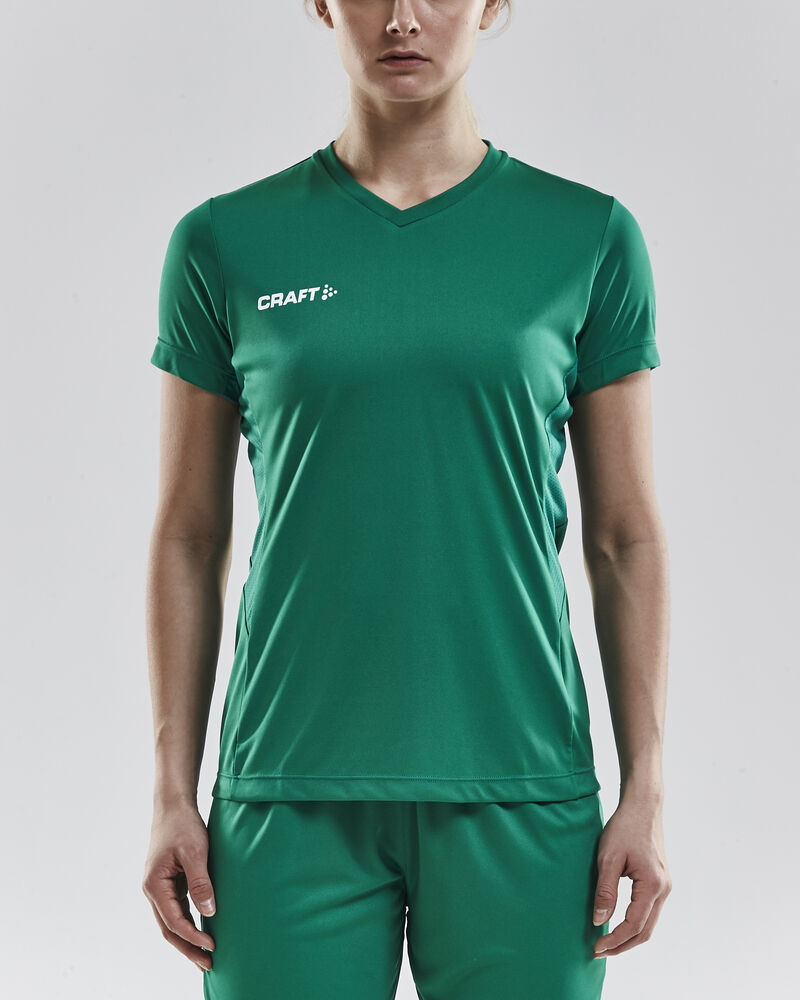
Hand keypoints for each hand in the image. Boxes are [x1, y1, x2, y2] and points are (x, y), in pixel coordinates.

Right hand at [141, 799, 216, 972]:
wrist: (173, 806)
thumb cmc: (183, 826)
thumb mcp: (195, 852)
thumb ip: (201, 883)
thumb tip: (209, 912)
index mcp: (155, 885)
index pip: (174, 921)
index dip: (193, 937)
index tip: (212, 946)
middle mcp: (152, 891)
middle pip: (169, 929)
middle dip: (188, 948)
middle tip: (209, 964)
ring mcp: (159, 888)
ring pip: (171, 922)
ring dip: (187, 939)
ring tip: (206, 955)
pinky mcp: (168, 883)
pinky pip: (177, 910)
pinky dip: (188, 923)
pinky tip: (201, 931)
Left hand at [591, 794, 671, 957]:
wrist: (643, 807)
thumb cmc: (624, 827)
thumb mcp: (608, 857)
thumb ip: (605, 891)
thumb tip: (599, 921)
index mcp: (653, 885)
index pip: (634, 925)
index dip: (614, 940)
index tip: (596, 947)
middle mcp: (664, 889)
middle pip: (645, 931)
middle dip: (622, 945)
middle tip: (599, 951)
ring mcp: (665, 886)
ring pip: (649, 924)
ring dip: (629, 937)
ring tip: (607, 942)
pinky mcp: (660, 881)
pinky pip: (650, 911)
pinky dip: (635, 924)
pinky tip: (618, 924)